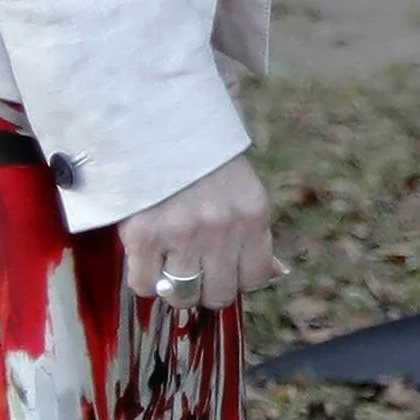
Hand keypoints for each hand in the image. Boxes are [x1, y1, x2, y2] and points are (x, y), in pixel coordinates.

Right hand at [117, 153, 282, 313]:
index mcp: (253, 216)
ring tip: (168, 264)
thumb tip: (276, 275)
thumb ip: (256, 236)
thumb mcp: (244, 191)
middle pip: (219, 295)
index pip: (255, 280)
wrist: (159, 123)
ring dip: (174, 287)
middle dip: (206, 288)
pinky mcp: (143, 235)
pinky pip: (144, 285)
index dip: (237, 279)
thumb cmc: (204, 161)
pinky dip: (144, 279)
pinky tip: (146, 259)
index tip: (223, 268)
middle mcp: (221, 228)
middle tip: (193, 269)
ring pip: (182, 295)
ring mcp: (181, 233)